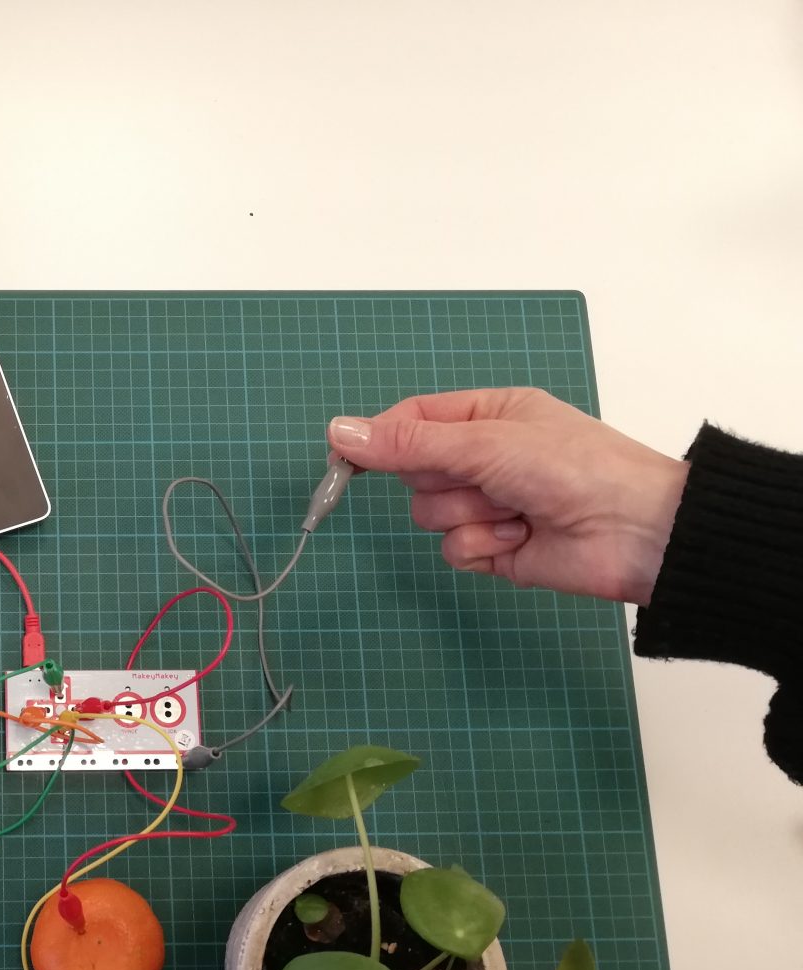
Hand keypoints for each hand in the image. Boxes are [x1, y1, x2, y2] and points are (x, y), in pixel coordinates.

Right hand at [326, 388, 688, 604]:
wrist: (636, 533)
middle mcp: (486, 457)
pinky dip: (483, 545)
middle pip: (415, 471)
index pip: (413, 419)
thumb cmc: (574, 467)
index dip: (378, 438)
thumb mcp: (486, 443)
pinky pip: (455, 550)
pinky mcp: (496, 548)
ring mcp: (490, 504)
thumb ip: (410, 442)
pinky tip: (522, 538)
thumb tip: (339, 431)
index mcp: (489, 414)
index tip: (342, 458)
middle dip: (443, 479)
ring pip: (431, 514)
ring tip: (517, 510)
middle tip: (481, 477)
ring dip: (469, 514)